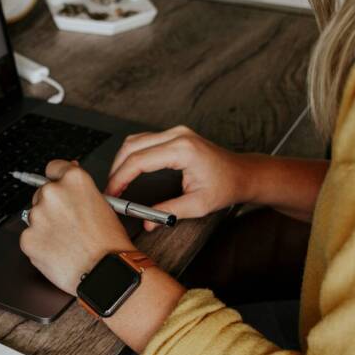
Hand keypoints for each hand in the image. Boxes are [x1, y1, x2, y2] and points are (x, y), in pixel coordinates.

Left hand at [20, 160, 134, 294]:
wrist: (105, 272)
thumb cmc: (109, 244)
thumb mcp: (104, 205)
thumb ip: (81, 189)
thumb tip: (68, 176)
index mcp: (74, 180)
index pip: (54, 168)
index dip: (57, 179)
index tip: (59, 187)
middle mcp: (53, 193)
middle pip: (42, 193)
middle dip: (52, 207)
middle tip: (69, 225)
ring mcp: (37, 216)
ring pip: (35, 217)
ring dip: (46, 226)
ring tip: (67, 241)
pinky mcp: (27, 238)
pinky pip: (30, 238)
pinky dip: (40, 245)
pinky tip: (58, 252)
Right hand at [106, 126, 247, 230]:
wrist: (243, 174)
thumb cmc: (226, 186)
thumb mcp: (198, 205)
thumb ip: (169, 212)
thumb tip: (147, 222)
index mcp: (183, 150)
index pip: (139, 160)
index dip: (120, 178)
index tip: (112, 193)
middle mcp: (178, 135)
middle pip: (132, 146)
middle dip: (116, 169)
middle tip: (110, 191)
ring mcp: (176, 132)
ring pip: (136, 140)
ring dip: (122, 160)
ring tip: (117, 182)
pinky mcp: (175, 135)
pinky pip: (145, 140)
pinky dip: (132, 155)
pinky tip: (128, 170)